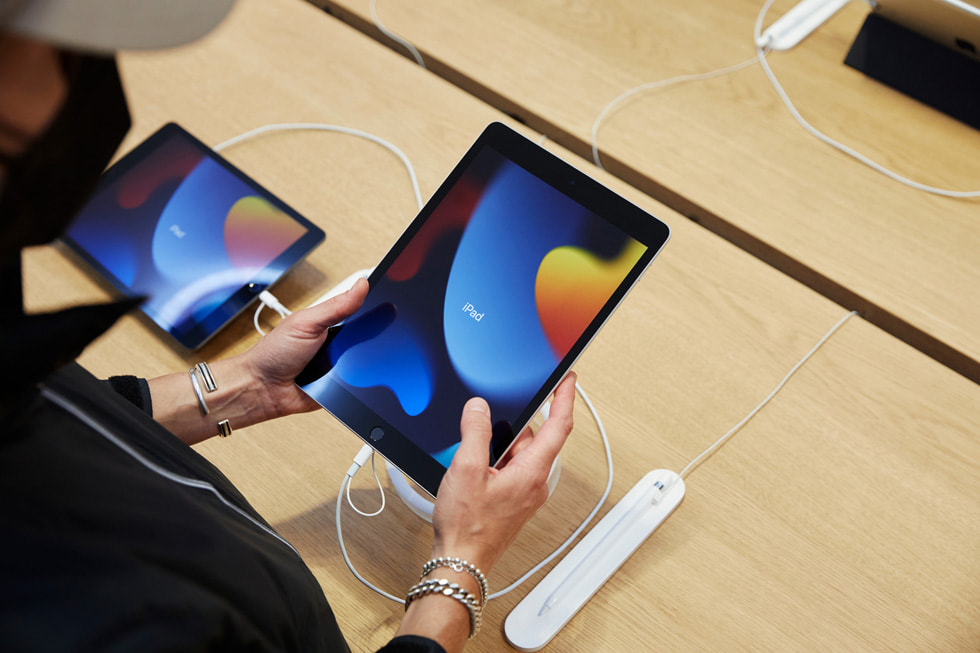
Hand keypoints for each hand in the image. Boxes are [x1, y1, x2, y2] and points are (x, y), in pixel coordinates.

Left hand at [240, 277, 367, 419]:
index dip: (376, 304)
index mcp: (329, 322)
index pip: (360, 310)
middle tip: (372, 334)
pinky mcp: (341, 388)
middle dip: (374, 336)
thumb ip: (335, 306)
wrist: (261, 389)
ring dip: (366, 361)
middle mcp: (337, 343)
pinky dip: (360, 383)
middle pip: (368, 336)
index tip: (393, 296)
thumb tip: (362, 285)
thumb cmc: (273, 353)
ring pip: (367, 361)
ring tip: (350, 359)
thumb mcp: (306, 322)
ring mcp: (340, 365)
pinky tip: (350, 380)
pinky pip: (359, 385)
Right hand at [430, 372, 576, 574]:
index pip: (559, 426)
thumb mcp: (466, 469)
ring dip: (501, 444)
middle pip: (536, 438)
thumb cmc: (468, 527)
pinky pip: (511, 469)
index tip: (568, 379)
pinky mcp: (513, 500)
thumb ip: (475, 432)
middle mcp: (535, 482)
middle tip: (500, 410)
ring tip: (473, 449)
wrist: (462, 562)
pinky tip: (474, 465)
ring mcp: (525, 493)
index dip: (565, 398)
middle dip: (518, 422)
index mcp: (532, 472)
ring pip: (520, 454)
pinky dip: (497, 459)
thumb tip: (479, 407)